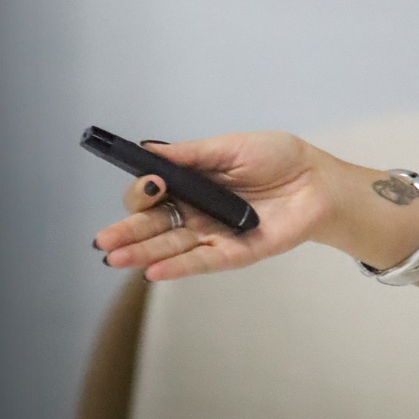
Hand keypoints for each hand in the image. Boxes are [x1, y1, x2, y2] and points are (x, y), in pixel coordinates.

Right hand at [93, 132, 338, 281]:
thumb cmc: (277, 158)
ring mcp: (212, 233)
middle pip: (155, 224)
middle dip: (127, 233)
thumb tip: (150, 151)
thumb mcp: (230, 146)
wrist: (316, 180)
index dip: (145, 189)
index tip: (147, 183)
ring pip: (170, 246)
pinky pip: (201, 261)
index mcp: (193, 183)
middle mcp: (197, 211)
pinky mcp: (233, 252)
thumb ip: (191, 154)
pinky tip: (152, 271)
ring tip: (115, 259)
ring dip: (142, 254)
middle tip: (102, 242)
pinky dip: (177, 266)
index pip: (156, 192)